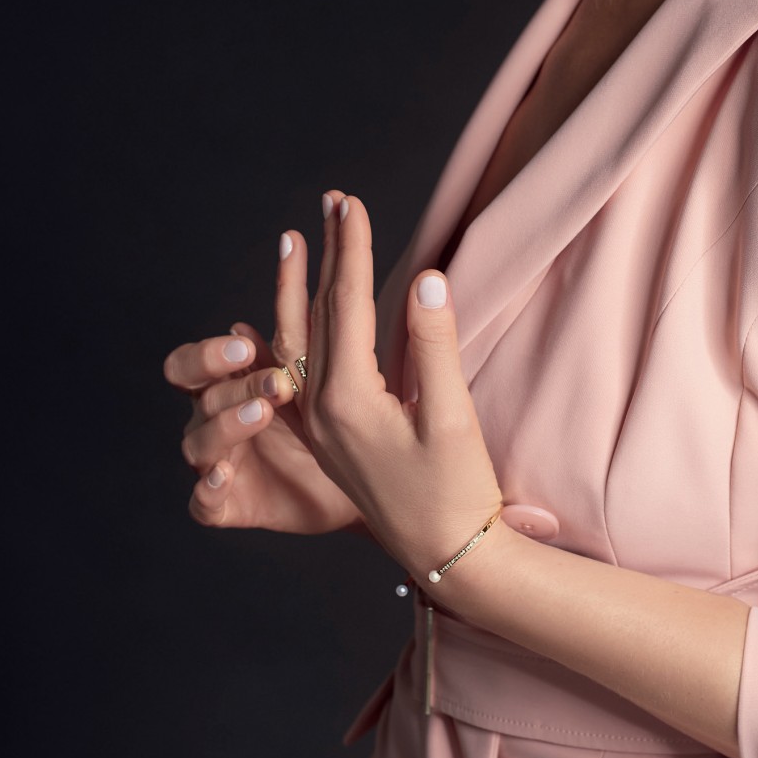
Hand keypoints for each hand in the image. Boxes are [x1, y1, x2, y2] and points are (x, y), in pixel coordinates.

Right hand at [164, 223, 366, 534]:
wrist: (358, 493)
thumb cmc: (340, 429)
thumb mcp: (328, 378)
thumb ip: (307, 334)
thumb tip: (299, 282)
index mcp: (240, 382)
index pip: (212, 354)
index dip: (214, 349)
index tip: (246, 338)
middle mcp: (220, 416)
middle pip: (189, 386)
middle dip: (211, 368)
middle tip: (248, 358)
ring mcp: (220, 461)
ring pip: (198, 439)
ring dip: (227, 421)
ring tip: (263, 409)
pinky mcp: (228, 504)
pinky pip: (204, 500)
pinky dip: (209, 489)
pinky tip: (226, 477)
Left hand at [303, 188, 504, 585]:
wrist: (448, 557)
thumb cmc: (458, 493)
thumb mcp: (453, 418)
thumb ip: (435, 347)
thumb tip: (427, 278)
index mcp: (347, 400)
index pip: (347, 304)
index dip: (352, 249)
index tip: (352, 203)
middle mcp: (321, 409)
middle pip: (319, 313)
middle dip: (326, 254)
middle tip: (332, 201)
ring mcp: (320, 424)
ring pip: (304, 337)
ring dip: (305, 284)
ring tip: (300, 239)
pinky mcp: (330, 435)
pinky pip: (305, 365)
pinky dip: (303, 326)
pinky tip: (300, 309)